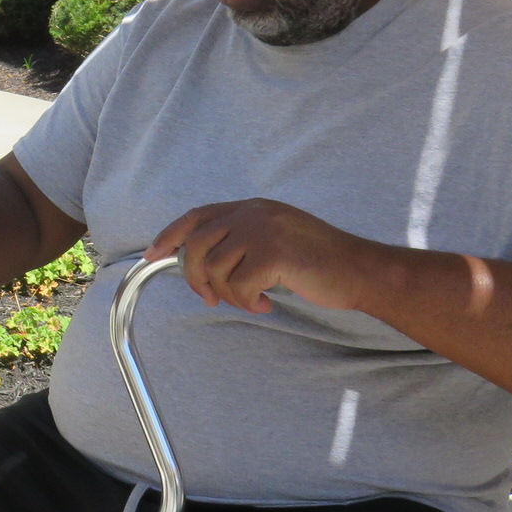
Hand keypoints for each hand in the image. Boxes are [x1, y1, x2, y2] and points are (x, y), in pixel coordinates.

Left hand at [146, 199, 383, 314]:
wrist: (360, 270)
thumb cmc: (319, 262)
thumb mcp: (275, 239)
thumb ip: (242, 240)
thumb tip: (199, 262)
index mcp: (252, 208)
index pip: (197, 216)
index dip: (170, 235)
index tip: (151, 254)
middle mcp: (253, 213)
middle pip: (196, 246)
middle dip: (195, 278)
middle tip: (210, 298)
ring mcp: (263, 230)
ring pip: (214, 269)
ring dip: (228, 295)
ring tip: (254, 299)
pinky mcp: (273, 252)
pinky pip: (238, 286)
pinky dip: (249, 303)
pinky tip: (269, 303)